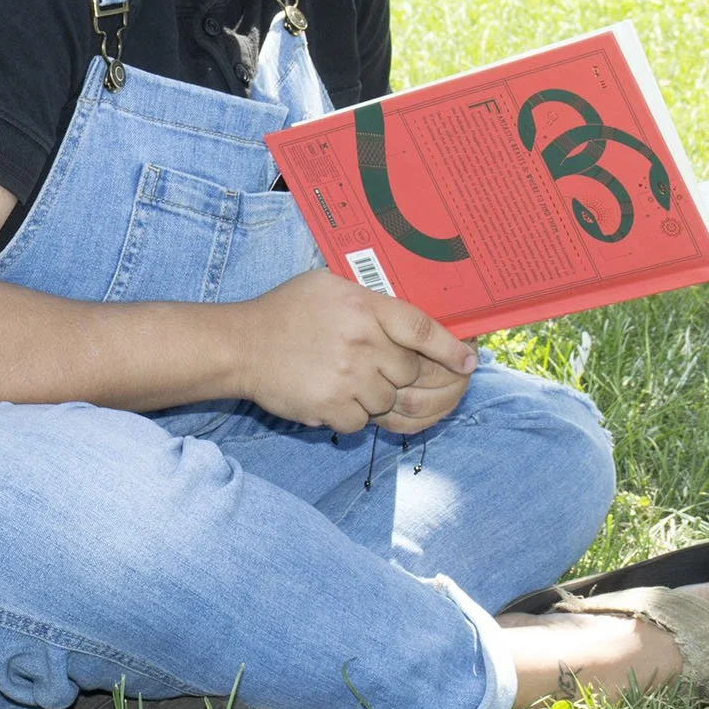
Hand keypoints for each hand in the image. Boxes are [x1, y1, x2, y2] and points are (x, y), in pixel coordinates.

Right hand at [234, 269, 476, 435]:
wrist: (240, 346)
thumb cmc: (284, 312)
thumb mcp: (327, 286)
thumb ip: (370, 299)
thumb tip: (414, 322)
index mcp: (363, 307)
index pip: (422, 328)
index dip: (450, 348)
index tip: (468, 362)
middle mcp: (361, 342)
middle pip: (408, 371)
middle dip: (393, 373)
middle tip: (366, 364)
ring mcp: (348, 377)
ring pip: (387, 400)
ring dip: (369, 396)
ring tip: (339, 377)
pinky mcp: (332, 407)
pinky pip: (361, 422)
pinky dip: (348, 415)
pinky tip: (326, 394)